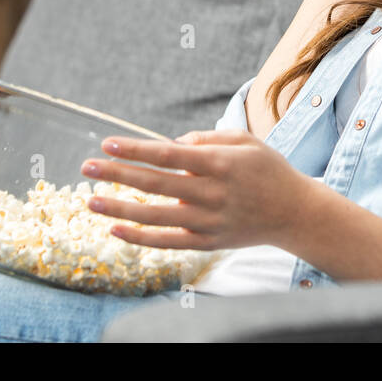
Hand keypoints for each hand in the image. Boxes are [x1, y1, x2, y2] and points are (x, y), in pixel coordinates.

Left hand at [81, 130, 309, 250]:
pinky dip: (139, 237)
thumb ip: (206, 138)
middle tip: (87, 166)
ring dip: (120, 207)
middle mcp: (211, 193)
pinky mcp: (207, 242)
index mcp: (219, 163)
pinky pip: (167, 242)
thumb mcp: (244, 140)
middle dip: (117, 174)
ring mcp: (208, 221)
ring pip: (155, 216)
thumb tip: (169, 146)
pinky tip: (116, 228)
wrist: (294, 212)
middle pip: (155, 183)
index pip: (167, 156)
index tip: (107, 143)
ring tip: (91, 200)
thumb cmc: (267, 170)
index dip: (135, 149)